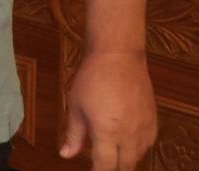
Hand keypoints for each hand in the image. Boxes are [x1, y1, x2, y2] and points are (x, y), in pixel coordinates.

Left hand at [60, 50, 156, 170]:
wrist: (118, 58)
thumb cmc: (91, 80)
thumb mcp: (76, 106)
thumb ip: (73, 134)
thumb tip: (65, 155)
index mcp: (106, 132)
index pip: (106, 166)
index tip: (93, 170)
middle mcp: (129, 135)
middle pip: (125, 166)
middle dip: (113, 168)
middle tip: (102, 163)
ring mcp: (144, 129)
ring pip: (138, 157)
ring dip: (125, 159)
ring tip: (112, 152)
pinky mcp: (153, 121)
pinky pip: (148, 144)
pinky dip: (137, 148)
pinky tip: (126, 142)